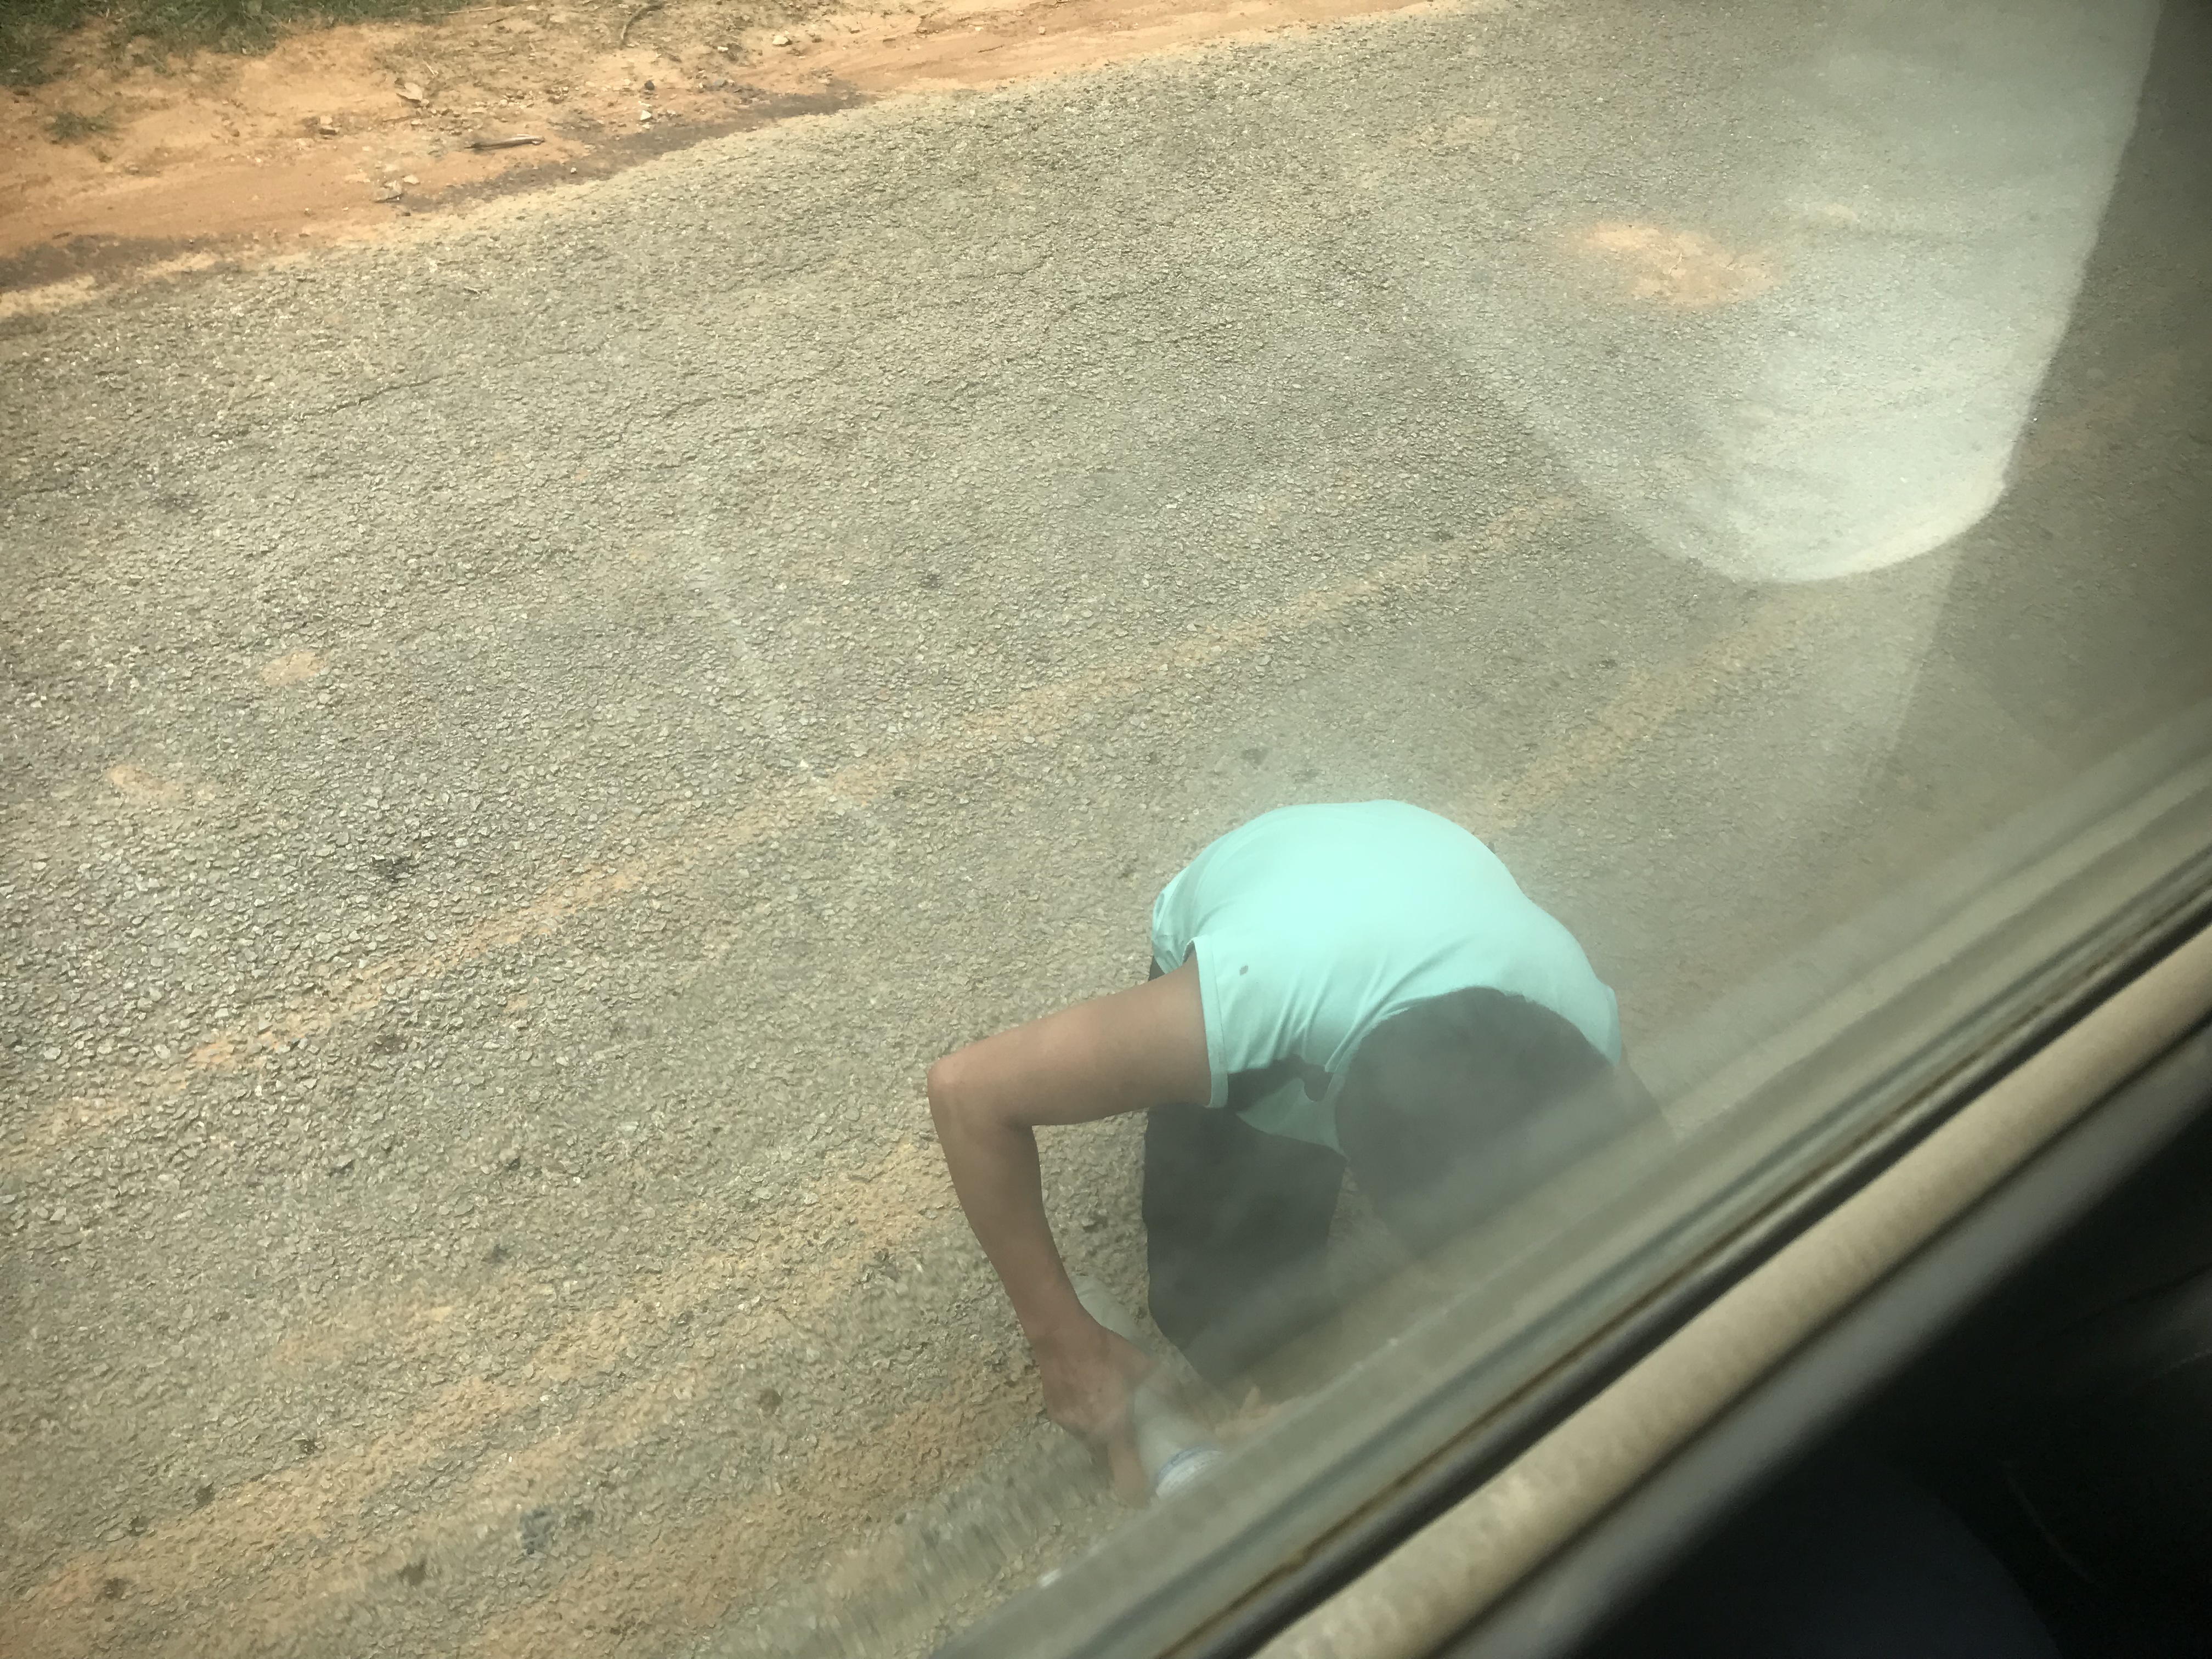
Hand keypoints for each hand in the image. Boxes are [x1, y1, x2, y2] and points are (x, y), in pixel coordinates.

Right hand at [1034, 1316, 1155, 1503]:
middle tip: (1125, 1437)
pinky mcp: (1055, 1415)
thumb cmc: (1106, 1351)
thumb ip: (1161, 1384)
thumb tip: (1182, 1397)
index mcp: (1115, 1423)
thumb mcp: (1140, 1364)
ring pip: (1088, 1441)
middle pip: (1105, 1455)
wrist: (1062, 1336)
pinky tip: (1086, 1400)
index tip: (1142, 1497)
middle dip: (1116, 1452)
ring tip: (1104, 1413)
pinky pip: (1073, 1426)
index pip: (1125, 1465)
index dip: (1134, 1484)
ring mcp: (1070, 1425)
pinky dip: (1082, 1421)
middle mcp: (1092, 1431)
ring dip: (1098, 1435)